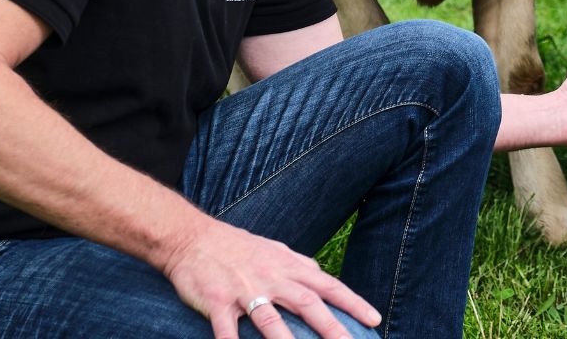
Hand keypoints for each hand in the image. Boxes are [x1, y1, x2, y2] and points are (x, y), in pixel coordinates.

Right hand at [161, 216, 380, 338]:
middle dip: (331, 327)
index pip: (329, 285)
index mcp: (288, 266)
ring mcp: (244, 290)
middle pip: (308, 304)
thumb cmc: (237, 247)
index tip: (375, 319)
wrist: (192, 237)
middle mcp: (271, 277)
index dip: (353, 303)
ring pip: (270, 319)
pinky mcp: (217, 302)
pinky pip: (227, 330)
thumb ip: (299, 265)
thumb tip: (322, 275)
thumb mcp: (275, 250)